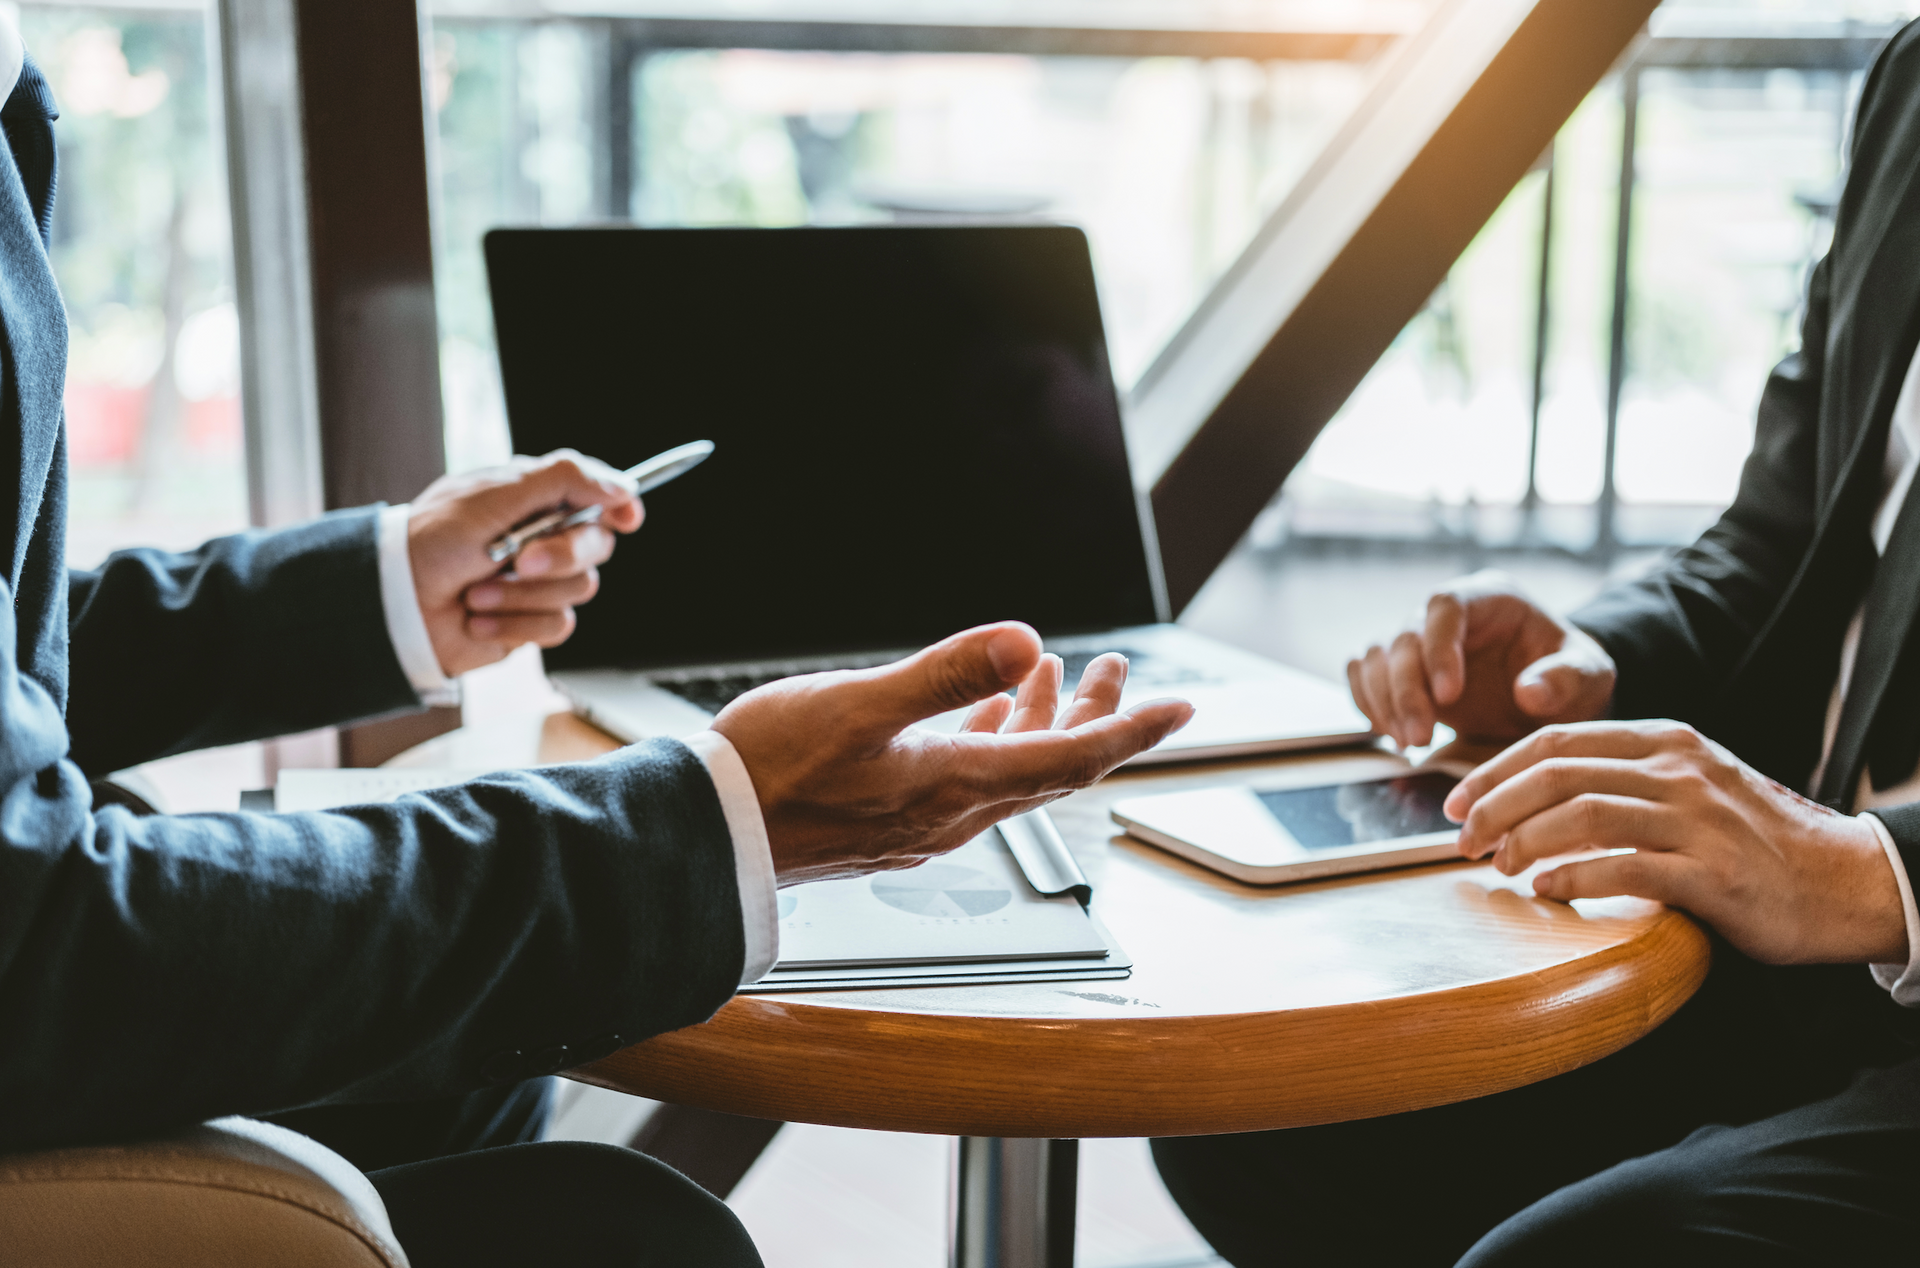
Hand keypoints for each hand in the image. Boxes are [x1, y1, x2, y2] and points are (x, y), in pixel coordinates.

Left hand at [408, 450, 644, 676]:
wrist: (394, 603)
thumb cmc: (433, 541)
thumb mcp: (497, 495)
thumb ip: (563, 479)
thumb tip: (622, 487)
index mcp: (534, 498)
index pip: (597, 496)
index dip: (619, 506)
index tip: (626, 518)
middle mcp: (542, 537)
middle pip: (597, 545)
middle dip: (560, 556)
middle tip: (519, 560)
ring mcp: (538, 582)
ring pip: (579, 589)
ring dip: (523, 594)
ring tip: (477, 593)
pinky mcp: (531, 622)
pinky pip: (558, 626)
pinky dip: (515, 624)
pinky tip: (479, 618)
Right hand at [711, 622, 1194, 885]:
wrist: (706, 838)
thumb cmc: (770, 771)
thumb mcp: (862, 704)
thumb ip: (946, 673)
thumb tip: (1027, 642)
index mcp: (957, 786)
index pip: (1073, 760)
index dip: (1132, 730)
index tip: (1181, 707)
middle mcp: (952, 814)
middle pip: (1052, 767)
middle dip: (1096, 717)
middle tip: (1123, 674)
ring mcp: (922, 822)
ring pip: (1011, 773)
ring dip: (1043, 723)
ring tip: (1059, 674)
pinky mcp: (891, 822)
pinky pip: (970, 780)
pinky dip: (992, 739)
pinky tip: (980, 714)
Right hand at [1347, 569, 1615, 747]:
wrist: (1553, 697)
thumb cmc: (1572, 677)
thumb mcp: (1590, 675)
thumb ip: (1568, 678)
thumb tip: (1530, 692)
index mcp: (1490, 598)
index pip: (1444, 604)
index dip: (1438, 647)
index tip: (1449, 695)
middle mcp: (1446, 614)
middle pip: (1403, 635)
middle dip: (1405, 689)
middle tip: (1419, 737)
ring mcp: (1420, 641)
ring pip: (1376, 656)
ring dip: (1383, 701)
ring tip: (1409, 741)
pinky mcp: (1403, 671)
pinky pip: (1365, 675)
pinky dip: (1369, 703)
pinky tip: (1391, 733)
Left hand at [1448, 719, 1906, 964]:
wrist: (1842, 880)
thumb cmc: (1749, 839)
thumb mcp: (1687, 786)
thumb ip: (1621, 780)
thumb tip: (1530, 798)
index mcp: (1664, 741)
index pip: (1555, 740)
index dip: (1494, 770)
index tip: (1456, 802)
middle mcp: (1678, 770)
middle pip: (1558, 774)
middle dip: (1494, 807)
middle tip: (1461, 842)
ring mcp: (1698, 820)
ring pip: (1584, 815)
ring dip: (1525, 842)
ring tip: (1499, 867)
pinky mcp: (1713, 875)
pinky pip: (1626, 869)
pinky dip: (1575, 877)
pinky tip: (1545, 890)